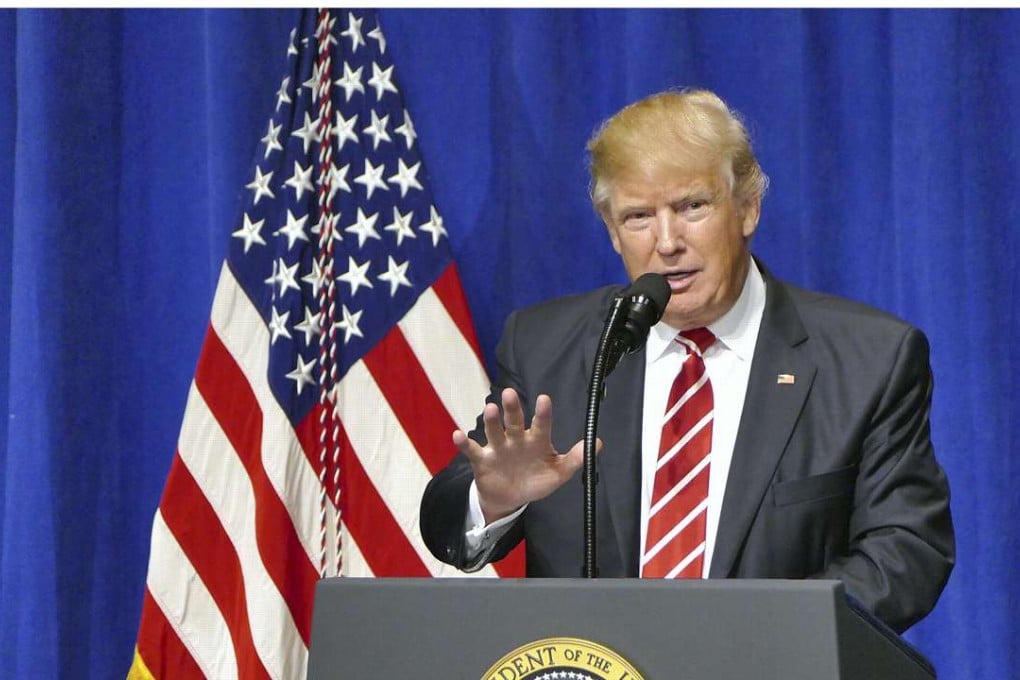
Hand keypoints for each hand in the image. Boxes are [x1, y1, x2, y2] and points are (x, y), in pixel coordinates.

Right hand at [453, 388, 592, 523]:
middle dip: (512, 409)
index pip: (541, 424)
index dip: (542, 413)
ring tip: (490, 409)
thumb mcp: (557, 473)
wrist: (509, 498)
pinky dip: (463, 443)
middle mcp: (516, 439)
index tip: (544, 399)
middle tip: (510, 393)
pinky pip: (471, 450)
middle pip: (514, 422)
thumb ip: (575, 459)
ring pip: (494, 432)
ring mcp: (498, 448)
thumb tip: (598, 443)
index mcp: (536, 440)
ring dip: (491, 421)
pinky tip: (457, 434)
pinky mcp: (482, 460)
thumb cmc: (534, 480)